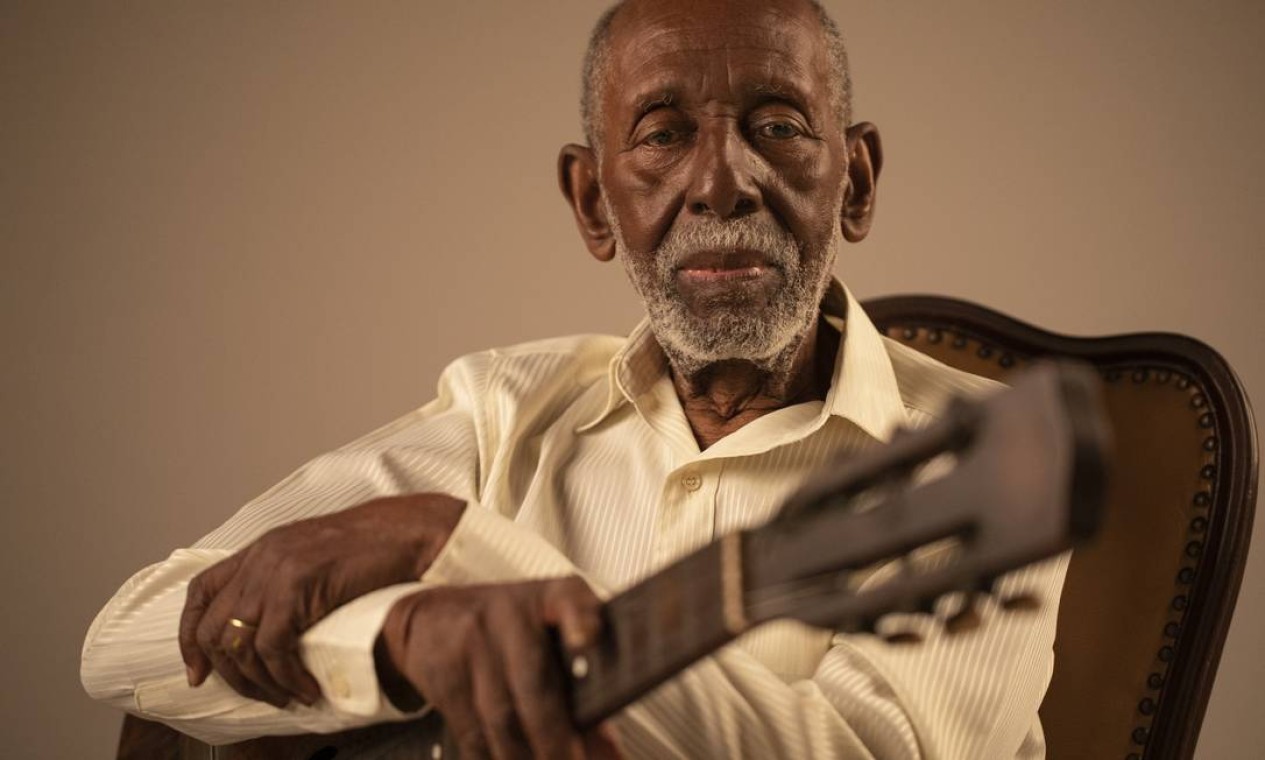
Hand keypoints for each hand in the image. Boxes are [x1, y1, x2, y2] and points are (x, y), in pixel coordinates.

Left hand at [179, 493, 464, 706]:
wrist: (409, 530)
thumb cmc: (375, 546)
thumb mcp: (316, 555)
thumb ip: (287, 579)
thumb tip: (273, 624)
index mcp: (261, 549)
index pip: (200, 592)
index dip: (189, 636)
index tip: (198, 672)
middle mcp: (260, 558)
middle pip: (212, 627)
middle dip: (228, 673)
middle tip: (257, 695)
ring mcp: (275, 571)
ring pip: (239, 644)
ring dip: (260, 683)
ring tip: (288, 696)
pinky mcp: (296, 587)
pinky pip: (274, 648)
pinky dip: (286, 678)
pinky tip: (307, 688)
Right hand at [377, 577, 620, 758]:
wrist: (430, 617)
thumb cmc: (507, 628)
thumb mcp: (547, 634)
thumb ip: (580, 684)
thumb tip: (607, 752)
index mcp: (549, 597)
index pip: (568, 598)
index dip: (580, 617)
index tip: (588, 639)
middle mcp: (510, 614)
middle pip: (534, 681)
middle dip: (555, 737)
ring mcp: (473, 642)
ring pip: (500, 716)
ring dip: (523, 757)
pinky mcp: (444, 673)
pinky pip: (471, 729)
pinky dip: (491, 757)